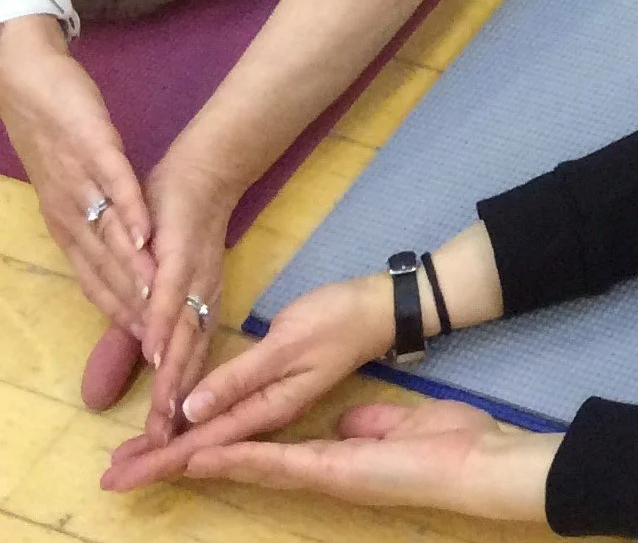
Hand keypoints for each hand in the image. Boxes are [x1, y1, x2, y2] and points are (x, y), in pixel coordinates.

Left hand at [0, 22, 154, 336]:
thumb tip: (120, 256)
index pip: (91, 277)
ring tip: (155, 295)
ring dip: (130, 266)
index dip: (117, 310)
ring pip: (107, 232)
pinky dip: (130, 211)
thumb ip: (96, 222)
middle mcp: (68, 211)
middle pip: (101, 265)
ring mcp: (80, 180)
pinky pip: (114, 184)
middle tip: (157, 334)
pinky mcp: (92, 148)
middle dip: (128, 302)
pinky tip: (147, 231)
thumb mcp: (70, 190)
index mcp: (64, 224)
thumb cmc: (54, 137)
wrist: (27, 84)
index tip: (147, 342)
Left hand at [104, 273, 393, 491]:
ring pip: (210, 434)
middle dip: (156, 461)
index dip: (159, 459)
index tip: (120, 475)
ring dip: (170, 448)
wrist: (379, 308)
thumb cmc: (336, 320)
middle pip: (203, 445)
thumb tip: (190, 411)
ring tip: (132, 459)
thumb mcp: (286, 343)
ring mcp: (269, 402)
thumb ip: (239, 377)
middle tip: (110, 477)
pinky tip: (180, 426)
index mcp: (268, 408)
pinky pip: (223, 417)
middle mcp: (265, 413)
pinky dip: (193, 425)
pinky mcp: (271, 387)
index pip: (203, 442)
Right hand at [133, 149, 237, 443]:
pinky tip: (157, 349)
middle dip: (175, 408)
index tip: (162, 450)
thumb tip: (110, 383)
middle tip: (164, 449)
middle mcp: (202, 302)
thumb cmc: (177, 229)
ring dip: (174, 376)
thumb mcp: (150, 292)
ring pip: (185, 336)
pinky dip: (165, 322)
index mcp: (197, 312)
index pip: (185, 369)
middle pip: (189, 364)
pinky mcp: (183, 254)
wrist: (204, 172)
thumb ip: (130, 336)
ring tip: (165, 415)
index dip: (173, 409)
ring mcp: (195, 279)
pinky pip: (174, 293)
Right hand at [179, 399, 556, 523]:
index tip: (169, 450)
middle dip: (179, 465)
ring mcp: (320, 475)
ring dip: (191, 462)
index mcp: (330, 459)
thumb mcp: (398, 428)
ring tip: (142, 464)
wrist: (478, 463)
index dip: (213, 453)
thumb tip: (345, 423)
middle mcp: (315, 471)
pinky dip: (236, 458)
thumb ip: (367, 427)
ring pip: (243, 465)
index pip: (258, 454)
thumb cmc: (447, 443)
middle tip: (122, 472)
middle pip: (236, 464)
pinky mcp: (331, 473)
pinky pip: (275, 463)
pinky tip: (198, 456)